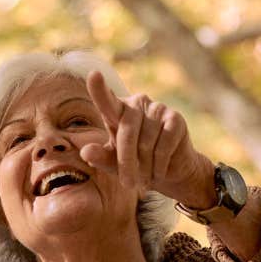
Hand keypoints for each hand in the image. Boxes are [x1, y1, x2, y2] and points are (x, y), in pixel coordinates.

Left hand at [81, 71, 215, 206]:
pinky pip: (163, 147)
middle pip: (127, 134)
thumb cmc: (135, 165)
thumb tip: (85, 151)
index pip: (107, 101)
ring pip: (146, 144)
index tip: (93, 75)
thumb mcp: (113, 164)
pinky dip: (159, 166)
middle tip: (129, 186)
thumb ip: (99, 157)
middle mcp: (137, 103)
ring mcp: (158, 108)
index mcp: (117, 111)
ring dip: (145, 168)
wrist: (168, 172)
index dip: (100, 90)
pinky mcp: (175, 119)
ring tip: (146, 178)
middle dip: (126, 163)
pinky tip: (160, 171)